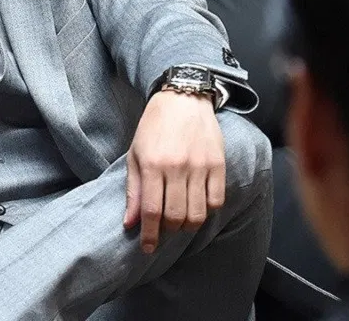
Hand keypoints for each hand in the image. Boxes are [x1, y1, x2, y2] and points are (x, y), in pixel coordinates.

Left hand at [123, 90, 225, 253]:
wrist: (183, 100)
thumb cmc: (153, 127)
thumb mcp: (135, 155)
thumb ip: (133, 190)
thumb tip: (130, 223)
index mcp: (152, 165)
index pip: (152, 211)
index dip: (149, 234)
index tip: (147, 248)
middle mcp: (177, 168)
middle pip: (176, 216)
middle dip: (168, 231)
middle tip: (162, 230)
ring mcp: (200, 166)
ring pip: (198, 213)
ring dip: (187, 225)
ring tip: (179, 221)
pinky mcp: (218, 164)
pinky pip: (216, 200)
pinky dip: (207, 211)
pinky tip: (196, 206)